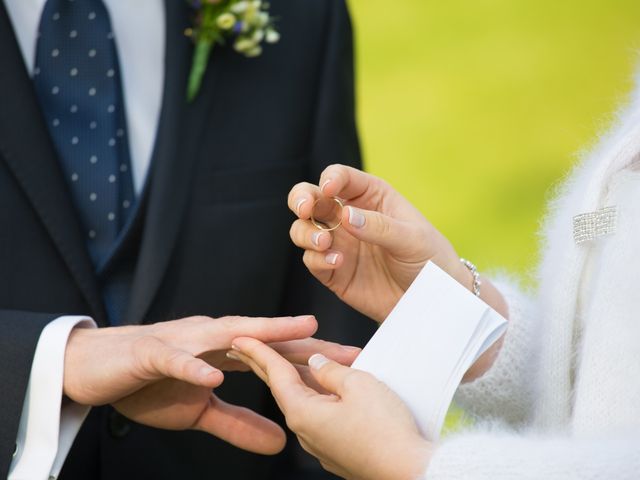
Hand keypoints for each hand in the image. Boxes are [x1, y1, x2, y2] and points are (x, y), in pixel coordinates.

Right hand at [63, 315, 358, 453]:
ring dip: (263, 335)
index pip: (277, 356)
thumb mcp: (201, 411)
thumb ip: (240, 423)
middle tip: (346, 350)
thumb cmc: (151, 382)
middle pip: (267, 339)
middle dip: (307, 345)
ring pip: (229, 335)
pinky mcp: (153, 353)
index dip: (313, 362)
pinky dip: (195, 368)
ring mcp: (186, 342)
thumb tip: (280, 442)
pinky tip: (214, 374)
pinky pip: (178, 361)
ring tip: (296, 334)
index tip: (351, 368)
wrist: (99, 367)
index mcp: (227, 351)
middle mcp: (213, 338)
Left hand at [228, 337, 431, 479]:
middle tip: (244, 346)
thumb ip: (331, 371)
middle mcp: (306, 431)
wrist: (411, 474)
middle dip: (263, 365)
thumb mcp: (358, 386)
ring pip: (304, 402)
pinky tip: (322, 390)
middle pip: (282, 388)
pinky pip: (320, 416)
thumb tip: (315, 364)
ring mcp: (321, 444)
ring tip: (282, 360)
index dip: (259, 351)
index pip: (275, 373)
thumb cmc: (386, 432)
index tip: (241, 337)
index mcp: (303, 412)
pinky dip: (315, 397)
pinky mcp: (338, 451)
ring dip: (294, 379)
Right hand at [288, 164, 464, 321]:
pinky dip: (317, 259)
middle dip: (301, 199)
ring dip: (305, 232)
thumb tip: (345, 216)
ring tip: (324, 242)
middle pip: (312, 198)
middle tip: (304, 209)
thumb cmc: (429, 259)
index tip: (328, 190)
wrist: (430, 300)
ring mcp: (339, 243)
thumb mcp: (413, 239)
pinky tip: (336, 262)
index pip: (341, 178)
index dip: (330, 179)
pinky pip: (312, 260)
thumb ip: (380, 227)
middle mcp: (349, 216)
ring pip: (303, 229)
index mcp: (371, 197)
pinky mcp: (333, 271)